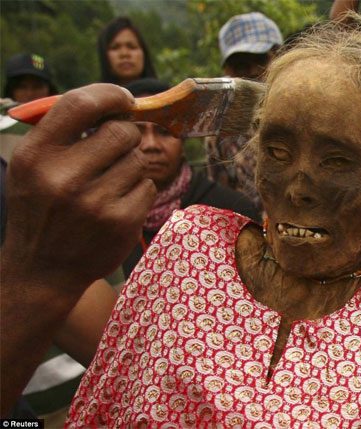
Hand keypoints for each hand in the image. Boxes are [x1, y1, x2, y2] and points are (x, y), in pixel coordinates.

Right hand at [3, 83, 155, 292]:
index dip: (109, 94)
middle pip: (122, 131)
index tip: (124, 98)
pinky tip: (116, 206)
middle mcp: (63, 178)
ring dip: (130, 167)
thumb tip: (116, 100)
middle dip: (124, 136)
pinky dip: (138, 192)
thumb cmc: (42, 209)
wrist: (43, 270)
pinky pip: (148, 187)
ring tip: (108, 185)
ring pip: (139, 160)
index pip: (80, 104)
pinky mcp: (122, 222)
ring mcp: (95, 203)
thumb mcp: (32, 167)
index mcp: (36, 155)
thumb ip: (64, 132)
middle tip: (115, 150)